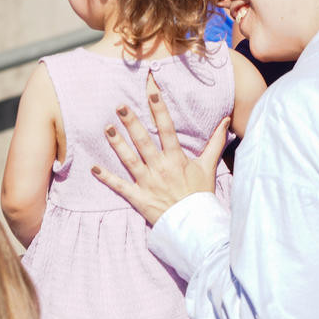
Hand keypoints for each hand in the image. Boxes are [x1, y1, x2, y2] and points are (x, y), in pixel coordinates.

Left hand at [92, 83, 229, 224]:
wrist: (195, 224)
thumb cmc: (200, 194)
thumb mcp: (208, 167)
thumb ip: (215, 143)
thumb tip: (225, 121)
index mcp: (176, 159)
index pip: (167, 130)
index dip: (160, 111)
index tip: (152, 94)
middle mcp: (160, 168)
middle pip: (144, 141)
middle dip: (132, 123)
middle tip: (120, 106)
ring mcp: (148, 183)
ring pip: (129, 159)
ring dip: (117, 144)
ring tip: (106, 128)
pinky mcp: (138, 197)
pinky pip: (120, 186)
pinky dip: (106, 178)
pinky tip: (93, 168)